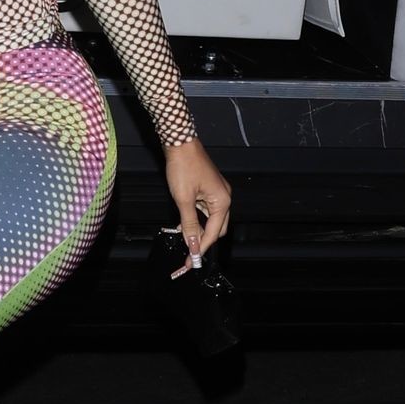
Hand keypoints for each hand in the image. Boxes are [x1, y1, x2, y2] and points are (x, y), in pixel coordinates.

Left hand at [163, 137, 230, 276]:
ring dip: (198, 230)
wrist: (180, 143)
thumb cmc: (183, 166)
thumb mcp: (183, 199)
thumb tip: (192, 243)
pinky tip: (184, 224)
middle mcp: (224, 198)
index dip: (201, 248)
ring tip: (184, 240)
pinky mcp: (209, 189)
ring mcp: (217, 193)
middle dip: (202, 241)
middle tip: (188, 254)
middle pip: (216, 229)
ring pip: (210, 220)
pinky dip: (197, 219)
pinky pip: (205, 210)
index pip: (213, 233)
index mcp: (222, 201)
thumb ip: (188, 223)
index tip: (191, 261)